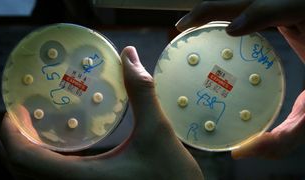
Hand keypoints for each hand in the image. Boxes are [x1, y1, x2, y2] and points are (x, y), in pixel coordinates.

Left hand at [0, 47, 203, 179]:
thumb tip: (129, 56)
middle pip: (21, 174)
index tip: (15, 110)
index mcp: (85, 178)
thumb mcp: (157, 131)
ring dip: (22, 158)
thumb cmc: (171, 174)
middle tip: (17, 117)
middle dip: (10, 145)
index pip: (27, 161)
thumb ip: (141, 93)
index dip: (12, 135)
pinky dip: (41, 167)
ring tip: (24, 133)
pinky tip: (52, 152)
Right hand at [176, 0, 304, 158]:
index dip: (256, 12)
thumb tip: (242, 150)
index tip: (229, 32)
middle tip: (184, 27)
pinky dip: (221, 16)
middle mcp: (293, 8)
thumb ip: (288, 136)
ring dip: (213, 9)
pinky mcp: (277, 13)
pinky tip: (206, 31)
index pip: (282, 6)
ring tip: (188, 26)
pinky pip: (244, 9)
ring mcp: (284, 9)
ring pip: (242, 0)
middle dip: (214, 7)